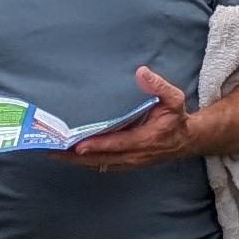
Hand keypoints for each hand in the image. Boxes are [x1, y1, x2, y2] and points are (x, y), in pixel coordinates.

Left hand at [64, 67, 195, 169]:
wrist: (186, 141)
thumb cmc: (177, 118)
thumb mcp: (174, 99)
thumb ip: (159, 86)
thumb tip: (141, 72)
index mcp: (145, 139)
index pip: (117, 143)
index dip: (97, 145)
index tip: (78, 145)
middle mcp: (134, 155)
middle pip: (100, 159)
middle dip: (75, 156)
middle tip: (52, 150)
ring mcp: (129, 162)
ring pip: (98, 164)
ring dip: (76, 161)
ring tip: (54, 153)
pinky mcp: (126, 164)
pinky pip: (101, 165)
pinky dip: (84, 162)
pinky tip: (70, 157)